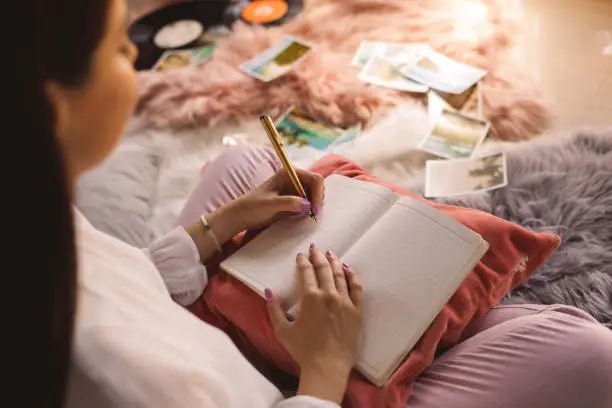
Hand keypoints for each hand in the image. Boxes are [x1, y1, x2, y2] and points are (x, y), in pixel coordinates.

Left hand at [184, 169, 323, 266]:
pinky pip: (308, 203)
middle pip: (317, 186)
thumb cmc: (251, 207)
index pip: (315, 179)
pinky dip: (310, 210)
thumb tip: (308, 205)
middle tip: (313, 216)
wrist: (239, 216)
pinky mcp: (293, 200)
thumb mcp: (270, 205)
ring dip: (315, 206)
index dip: (318, 194)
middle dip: (318, 200)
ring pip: (314, 195)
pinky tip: (305, 218)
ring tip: (309, 218)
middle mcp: (294, 179)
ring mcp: (294, 189)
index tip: (314, 210)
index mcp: (288, 173)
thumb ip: (289, 203)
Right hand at [266, 245, 363, 403]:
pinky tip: (349, 270)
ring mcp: (345, 302)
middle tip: (315, 249)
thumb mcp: (283, 330)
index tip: (301, 256)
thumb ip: (274, 310)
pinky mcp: (357, 311)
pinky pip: (357, 288)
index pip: (306, 272)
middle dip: (319, 257)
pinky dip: (353, 276)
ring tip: (331, 254)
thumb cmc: (303, 350)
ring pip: (341, 275)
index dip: (303, 262)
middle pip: (324, 269)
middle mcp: (329, 295)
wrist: (328, 367)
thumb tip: (269, 293)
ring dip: (335, 263)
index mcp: (310, 298)